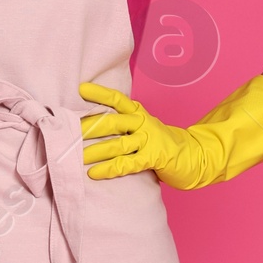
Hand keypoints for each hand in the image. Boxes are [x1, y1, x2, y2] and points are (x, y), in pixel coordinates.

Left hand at [79, 74, 262, 189]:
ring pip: (116, 144)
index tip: (81, 88)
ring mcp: (149, 140)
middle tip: (67, 133)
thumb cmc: (162, 145)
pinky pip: (127, 163)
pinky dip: (109, 168)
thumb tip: (91, 130)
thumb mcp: (143, 131)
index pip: (117, 100)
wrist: (196, 157)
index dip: (100, 94)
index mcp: (139, 114)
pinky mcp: (154, 157)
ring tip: (74, 157)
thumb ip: (123, 129)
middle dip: (88, 128)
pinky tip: (94, 173)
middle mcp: (143, 123)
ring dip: (93, 151)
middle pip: (111, 122)